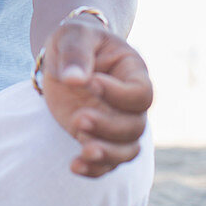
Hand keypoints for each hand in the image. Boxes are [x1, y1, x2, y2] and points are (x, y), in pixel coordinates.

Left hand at [39, 19, 152, 177]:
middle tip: (80, 118)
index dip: (120, 95)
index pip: (140, 93)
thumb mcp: (73, 35)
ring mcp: (116, 122)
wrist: (64, 56)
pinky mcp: (99, 137)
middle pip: (135, 127)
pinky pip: (107, 162)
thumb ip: (76, 54)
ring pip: (127, 150)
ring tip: (83, 150)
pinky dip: (94, 169)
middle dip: (109, 127)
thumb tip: (75, 79)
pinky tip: (74, 166)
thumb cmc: (75, 39)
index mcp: (133, 72)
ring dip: (107, 154)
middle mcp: (129, 102)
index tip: (91, 83)